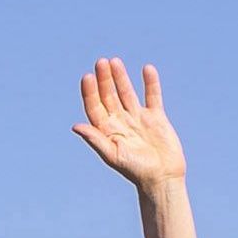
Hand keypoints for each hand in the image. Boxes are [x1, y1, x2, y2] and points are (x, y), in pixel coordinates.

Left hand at [72, 58, 184, 188]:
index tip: (88, 76)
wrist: (162, 176)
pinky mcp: (156, 117)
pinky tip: (146, 69)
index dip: (90, 92)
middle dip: (104, 79)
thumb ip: (95, 139)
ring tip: (115, 61)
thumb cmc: (135, 169)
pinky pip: (152, 96)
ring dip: (121, 78)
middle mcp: (120, 122)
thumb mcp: (112, 154)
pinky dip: (150, 83)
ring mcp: (138, 118)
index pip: (95, 106)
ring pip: (127, 93)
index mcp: (106, 131)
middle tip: (101, 62)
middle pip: (109, 96)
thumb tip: (75, 126)